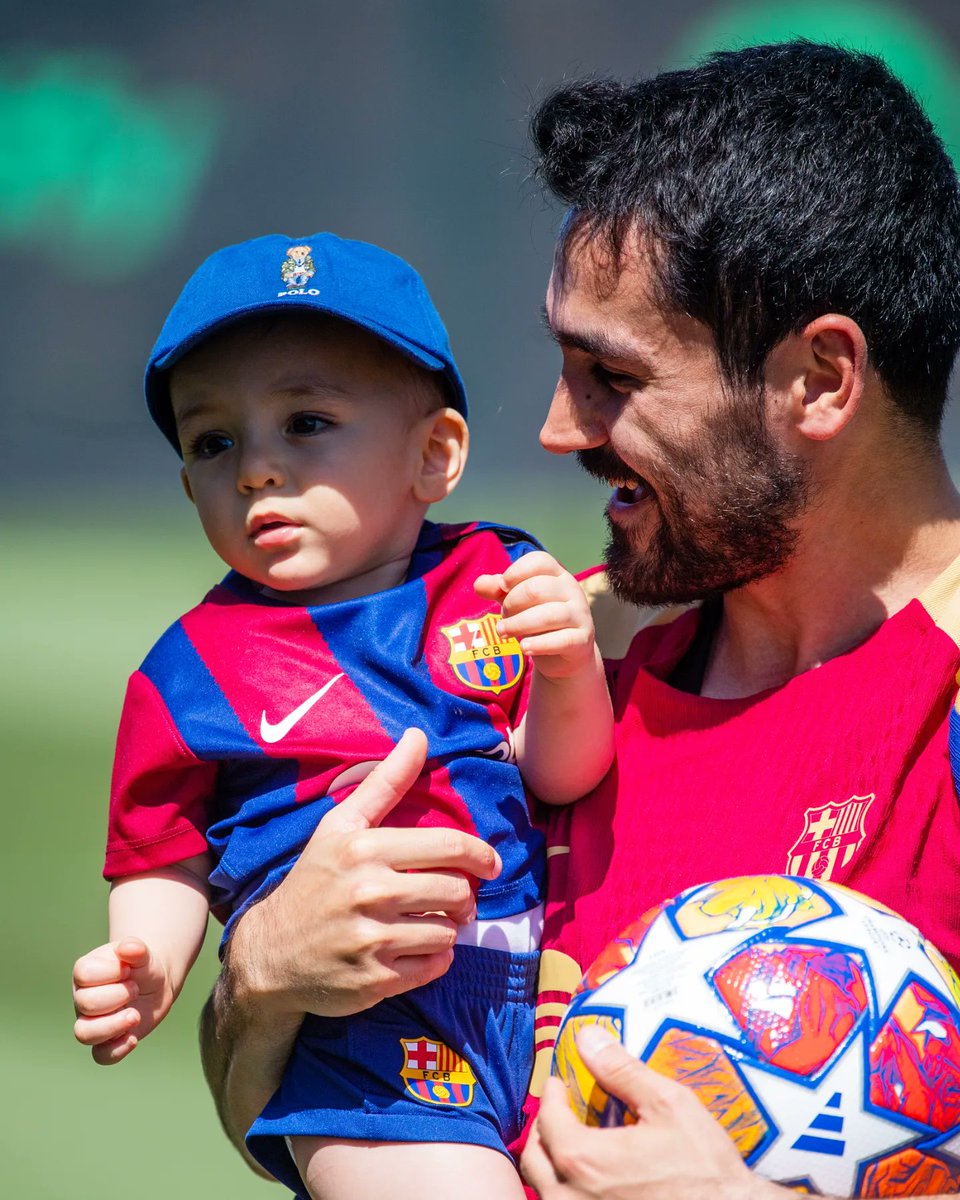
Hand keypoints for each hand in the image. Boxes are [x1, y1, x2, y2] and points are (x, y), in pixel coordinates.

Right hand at [72, 937, 172, 1064]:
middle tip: (136, 989)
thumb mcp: (143, 953)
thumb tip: (130, 947)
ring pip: (84, 1034)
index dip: (111, 973)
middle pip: (85, 1004)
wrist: (156, 982)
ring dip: (113, 1026)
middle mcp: (82, 998)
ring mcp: (92, 1021)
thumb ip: (136, 948)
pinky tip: (133, 1038)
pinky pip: (101, 1056)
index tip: (129, 969)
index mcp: (86, 971)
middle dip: (117, 996)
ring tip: (135, 1015)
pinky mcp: (106, 1040)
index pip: (84, 974)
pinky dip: (117, 1050)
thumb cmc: (143, 964)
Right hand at [225, 728, 501, 1021]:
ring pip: (448, 931)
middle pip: (455, 891)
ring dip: (446, 928)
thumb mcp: (341, 827)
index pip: (448, 847)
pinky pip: (435, 966)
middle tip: (454, 899)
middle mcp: (368, 892)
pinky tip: (412, 949)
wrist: (270, 953)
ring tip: (426, 922)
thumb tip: (419, 735)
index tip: (491, 863)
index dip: (480, 854)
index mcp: (364, 849)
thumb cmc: (315, 882)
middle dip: (464, 896)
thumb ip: (385, 782)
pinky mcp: (375, 980)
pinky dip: (433, 959)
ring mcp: (371, 939)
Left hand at [475, 551, 596, 680]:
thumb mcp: (517, 603)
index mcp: (557, 575)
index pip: (540, 561)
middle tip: (502, 618)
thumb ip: (499, 590)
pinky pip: (562, 640)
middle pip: (537, 588)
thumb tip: (478, 584)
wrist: (565, 655)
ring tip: (502, 633)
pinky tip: (524, 648)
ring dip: (518, 624)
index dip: (516, 572)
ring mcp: (580, 615)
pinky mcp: (582, 640)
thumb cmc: (538, 621)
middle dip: (511, 603)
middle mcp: (572, 591)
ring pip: (549, 615)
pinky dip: (539, 644)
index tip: (502, 587)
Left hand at [522, 1026, 777, 1199]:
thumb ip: (621, 1069)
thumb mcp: (668, 1105)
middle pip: (535, 1158)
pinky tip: (591, 1176)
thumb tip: (588, 1037)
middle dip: (545, 1129)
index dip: (552, 1095)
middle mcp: (572, 1198)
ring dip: (552, 1162)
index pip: (548, 1120)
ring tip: (573, 1141)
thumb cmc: (705, 1169)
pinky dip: (567, 1188)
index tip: (559, 1083)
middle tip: (561, 1110)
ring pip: (545, 1190)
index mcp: (584, 1161)